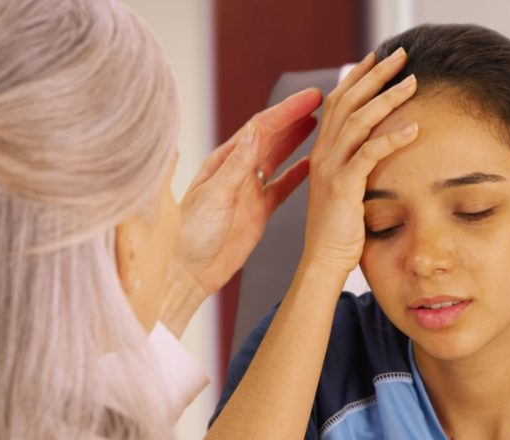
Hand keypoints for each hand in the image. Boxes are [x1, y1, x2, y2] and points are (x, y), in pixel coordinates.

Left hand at [160, 89, 322, 335]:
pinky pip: (281, 189)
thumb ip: (237, 165)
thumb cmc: (190, 234)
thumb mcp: (215, 195)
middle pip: (271, 138)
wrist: (188, 272)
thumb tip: (256, 133)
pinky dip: (297, 176)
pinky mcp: (257, 213)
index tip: (310, 98)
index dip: (287, 111)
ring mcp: (248, 192)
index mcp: (223, 162)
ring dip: (297, 141)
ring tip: (319, 124)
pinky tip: (311, 166)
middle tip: (322, 103)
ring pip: (278, 159)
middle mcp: (236, 172)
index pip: (260, 128)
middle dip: (295, 118)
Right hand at [301, 47, 419, 275]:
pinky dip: (393, 138)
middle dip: (374, 75)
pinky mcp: (343, 186)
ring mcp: (330, 168)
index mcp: (321, 152)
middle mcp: (322, 154)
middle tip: (400, 56)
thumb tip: (376, 151)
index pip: (336, 102)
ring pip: (358, 120)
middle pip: (347, 101)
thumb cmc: (339, 232)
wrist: (322, 261)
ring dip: (387, 98)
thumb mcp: (345, 191)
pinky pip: (369, 153)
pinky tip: (414, 129)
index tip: (376, 58)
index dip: (356, 77)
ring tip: (413, 82)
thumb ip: (355, 167)